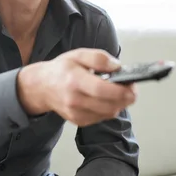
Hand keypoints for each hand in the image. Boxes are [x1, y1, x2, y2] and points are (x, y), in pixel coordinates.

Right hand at [18, 48, 136, 126]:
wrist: (42, 87)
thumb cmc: (62, 69)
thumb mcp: (78, 54)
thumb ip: (99, 58)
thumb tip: (118, 67)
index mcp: (74, 81)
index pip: (102, 90)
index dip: (122, 90)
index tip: (132, 86)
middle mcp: (74, 100)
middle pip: (110, 106)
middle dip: (126, 98)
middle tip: (131, 88)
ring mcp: (76, 114)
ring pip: (109, 113)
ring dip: (119, 103)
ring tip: (118, 91)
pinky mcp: (79, 121)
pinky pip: (102, 117)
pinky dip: (109, 108)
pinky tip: (105, 98)